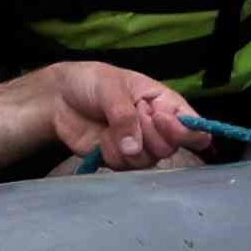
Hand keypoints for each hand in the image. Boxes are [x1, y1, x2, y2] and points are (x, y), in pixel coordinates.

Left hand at [39, 58, 216, 169]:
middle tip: (130, 115)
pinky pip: (125, 168)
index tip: (159, 120)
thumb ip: (124, 115)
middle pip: (170, 148)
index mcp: (164, 103)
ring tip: (110, 126)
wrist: (58, 98)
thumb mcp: (110, 87)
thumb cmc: (90, 82)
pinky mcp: (119, 158)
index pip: (193, 126)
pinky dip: (112, 154)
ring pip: (148, 161)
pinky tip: (101, 139)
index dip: (184, 131)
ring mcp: (139, 145)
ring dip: (127, 146)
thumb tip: (134, 148)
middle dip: (147, 135)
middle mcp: (157, 127)